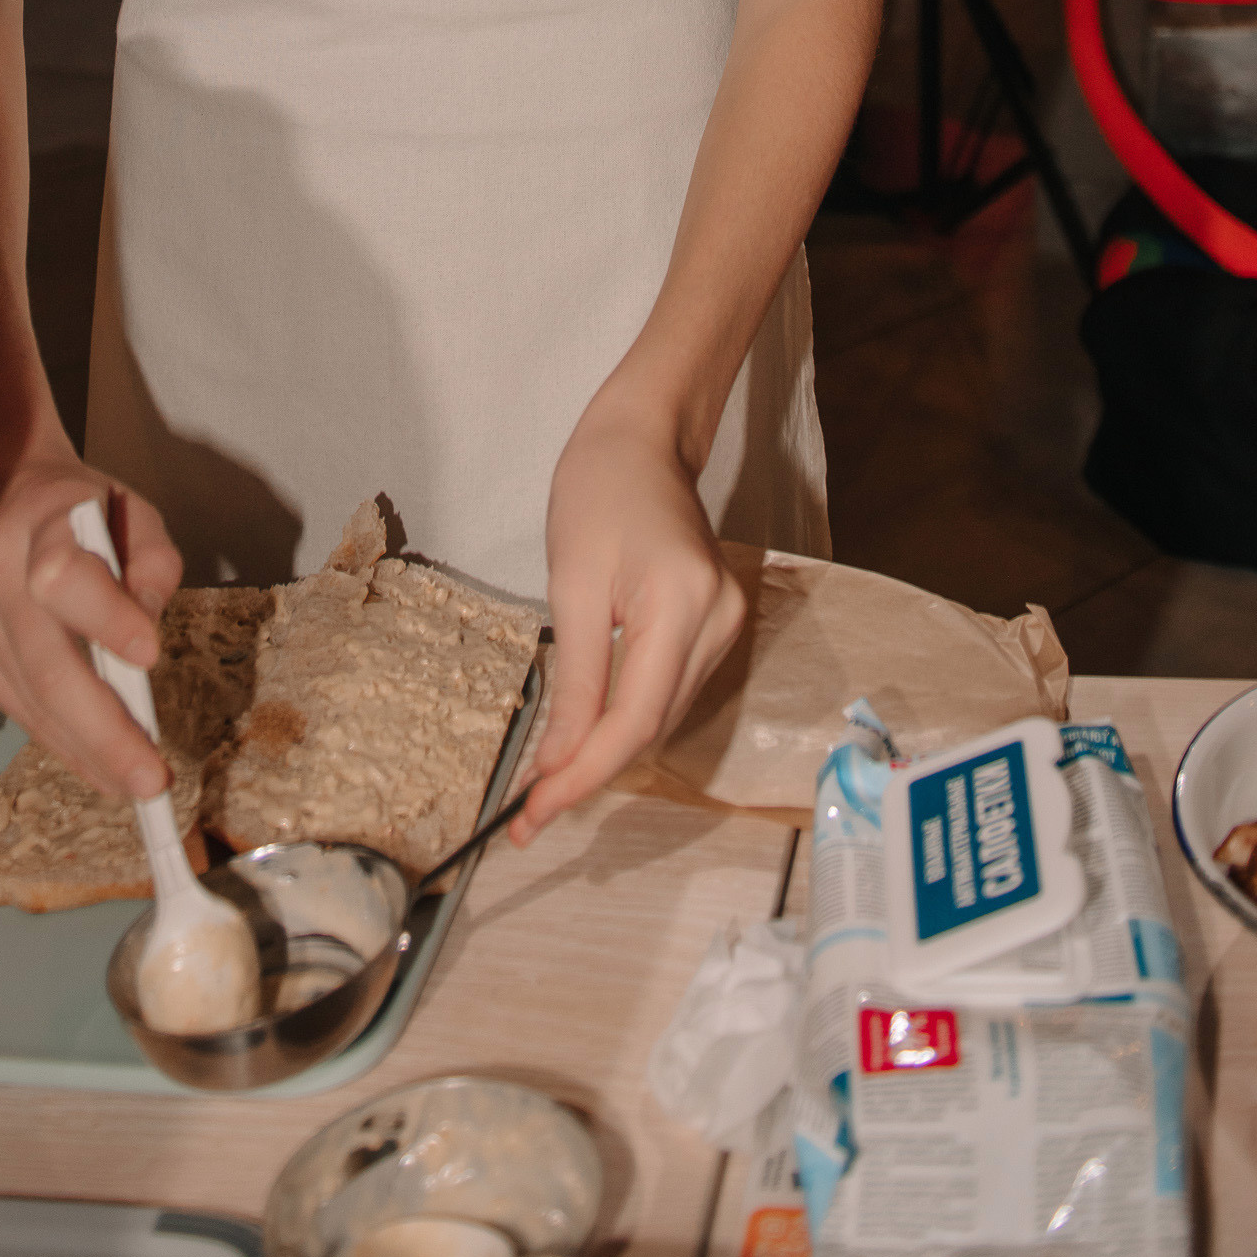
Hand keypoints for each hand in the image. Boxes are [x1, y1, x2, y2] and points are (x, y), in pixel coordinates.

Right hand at [0, 448, 181, 803]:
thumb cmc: (62, 498)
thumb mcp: (122, 502)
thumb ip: (151, 558)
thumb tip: (147, 630)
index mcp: (35, 523)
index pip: (64, 576)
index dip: (106, 616)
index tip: (148, 654)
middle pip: (47, 667)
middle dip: (104, 733)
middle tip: (150, 778)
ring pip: (30, 702)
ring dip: (86, 751)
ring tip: (134, 783)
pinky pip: (15, 705)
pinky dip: (59, 738)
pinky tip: (95, 762)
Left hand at [515, 403, 746, 840]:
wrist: (642, 439)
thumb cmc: (596, 492)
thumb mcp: (571, 584)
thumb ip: (574, 679)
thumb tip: (559, 763)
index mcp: (682, 607)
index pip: (635, 720)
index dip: (584, 775)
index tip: (533, 818)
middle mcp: (719, 623)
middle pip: (653, 727)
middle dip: (591, 771)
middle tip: (528, 810)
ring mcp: (728, 623)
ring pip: (665, 716)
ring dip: (609, 750)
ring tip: (549, 779)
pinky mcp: (720, 623)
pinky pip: (672, 690)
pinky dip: (629, 717)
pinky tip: (589, 730)